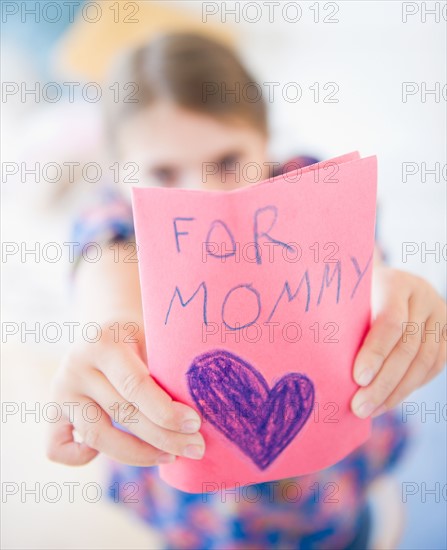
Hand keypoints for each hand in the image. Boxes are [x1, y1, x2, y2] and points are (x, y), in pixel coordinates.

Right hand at [47, 322, 204, 465]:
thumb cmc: (140, 337)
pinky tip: (111, 449)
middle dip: (164, 437)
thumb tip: (194, 417)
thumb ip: (165, 370)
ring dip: (138, 454)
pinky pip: (58, 449)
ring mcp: (59, 390)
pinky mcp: (50, 411)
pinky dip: (82, 458)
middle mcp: (75, 366)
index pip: (135, 385)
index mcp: (103, 342)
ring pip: (97, 437)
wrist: (104, 328)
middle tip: (196, 447)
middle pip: (122, 413)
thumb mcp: (153, 338)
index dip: (166, 411)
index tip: (195, 425)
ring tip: (170, 454)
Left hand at [351, 266, 445, 417]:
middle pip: (408, 347)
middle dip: (383, 383)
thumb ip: (345, 324)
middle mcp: (422, 296)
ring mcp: (439, 313)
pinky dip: (412, 386)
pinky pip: (434, 365)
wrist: (383, 282)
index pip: (390, 322)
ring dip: (397, 392)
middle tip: (359, 407)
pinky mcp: (446, 331)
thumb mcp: (349, 298)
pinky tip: (390, 400)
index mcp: (395, 283)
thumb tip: (328, 369)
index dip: (375, 353)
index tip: (357, 379)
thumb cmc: (357, 294)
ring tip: (371, 410)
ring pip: (424, 361)